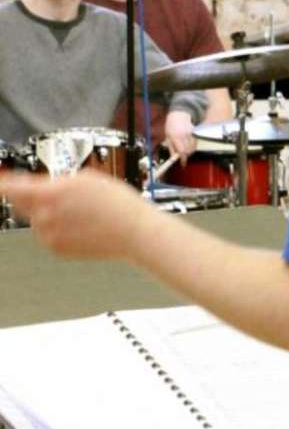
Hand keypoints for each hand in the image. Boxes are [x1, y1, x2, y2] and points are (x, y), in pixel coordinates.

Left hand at [0, 171, 150, 259]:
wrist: (135, 232)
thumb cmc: (118, 204)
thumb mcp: (87, 178)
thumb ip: (56, 182)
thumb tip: (41, 186)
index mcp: (50, 193)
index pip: (10, 187)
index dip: (2, 183)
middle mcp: (44, 216)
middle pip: (21, 203)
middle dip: (32, 197)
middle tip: (57, 195)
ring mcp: (49, 235)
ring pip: (37, 220)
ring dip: (49, 214)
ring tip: (81, 213)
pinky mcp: (57, 249)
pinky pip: (48, 235)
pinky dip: (59, 229)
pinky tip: (82, 226)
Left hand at [164, 110, 196, 157]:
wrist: (179, 116)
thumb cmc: (171, 126)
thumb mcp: (168, 137)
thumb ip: (171, 148)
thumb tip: (173, 158)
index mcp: (175, 136)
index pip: (181, 150)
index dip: (182, 158)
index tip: (182, 163)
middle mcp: (184, 135)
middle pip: (188, 150)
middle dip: (186, 156)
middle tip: (183, 157)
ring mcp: (190, 133)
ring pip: (193, 148)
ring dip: (189, 152)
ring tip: (185, 150)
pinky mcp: (195, 133)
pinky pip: (195, 144)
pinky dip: (192, 147)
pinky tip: (188, 145)